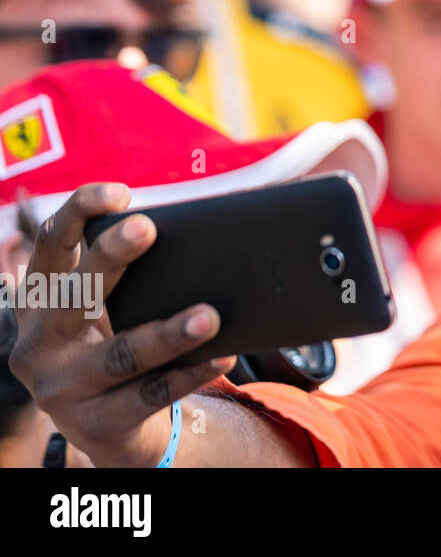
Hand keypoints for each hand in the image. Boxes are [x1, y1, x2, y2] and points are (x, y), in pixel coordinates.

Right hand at [9, 183, 236, 466]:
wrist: (107, 425)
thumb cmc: (114, 342)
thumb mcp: (107, 308)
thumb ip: (131, 274)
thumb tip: (203, 234)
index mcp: (40, 299)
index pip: (52, 244)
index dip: (80, 212)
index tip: (121, 193)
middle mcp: (39, 342)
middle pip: (76, 293)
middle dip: (110, 256)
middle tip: (149, 227)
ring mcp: (61, 388)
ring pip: (120, 354)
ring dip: (167, 333)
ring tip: (210, 315)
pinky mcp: (95, 424)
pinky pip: (151, 395)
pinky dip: (190, 374)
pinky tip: (222, 356)